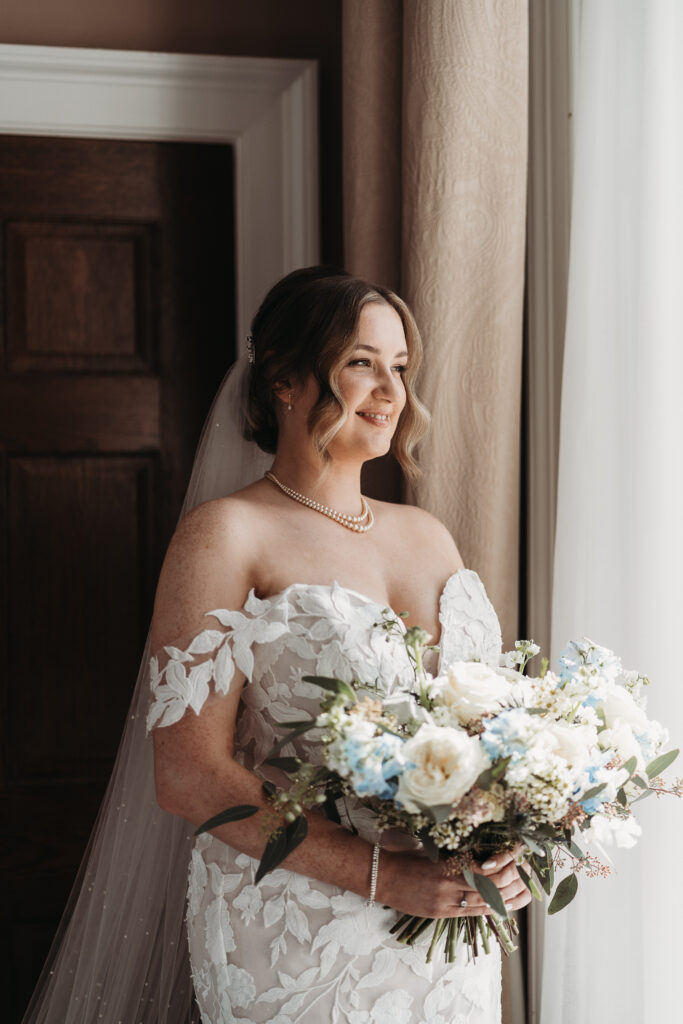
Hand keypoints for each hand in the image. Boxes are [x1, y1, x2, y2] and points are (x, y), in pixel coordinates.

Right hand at [377, 846, 531, 918]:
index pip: (488, 867)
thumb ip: (460, 855)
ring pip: (486, 904)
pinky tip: (502, 903)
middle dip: (513, 879)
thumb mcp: (436, 851)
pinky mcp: (441, 914)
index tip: (519, 850)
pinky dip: (490, 908)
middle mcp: (450, 886)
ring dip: (507, 897)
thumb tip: (487, 853)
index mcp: (450, 865)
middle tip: (525, 870)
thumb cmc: (408, 858)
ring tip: (521, 889)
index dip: (508, 860)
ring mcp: (446, 903)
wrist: (383, 877)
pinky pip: (472, 913)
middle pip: (493, 888)